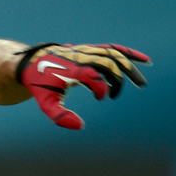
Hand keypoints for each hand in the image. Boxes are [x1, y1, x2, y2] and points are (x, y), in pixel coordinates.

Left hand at [16, 43, 150, 129]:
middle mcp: (81, 57)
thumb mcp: (45, 102)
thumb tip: (80, 126)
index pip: (94, 76)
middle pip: (108, 64)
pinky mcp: (89, 49)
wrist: (31, 63)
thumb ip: (60, 116)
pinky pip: (112, 49)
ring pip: (114, 55)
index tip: (101, 98)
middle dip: (119, 80)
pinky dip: (128, 54)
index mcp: (72, 69)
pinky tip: (144, 60)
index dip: (101, 89)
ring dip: (130, 68)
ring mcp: (86, 51)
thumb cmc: (40, 84)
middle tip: (118, 96)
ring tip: (141, 83)